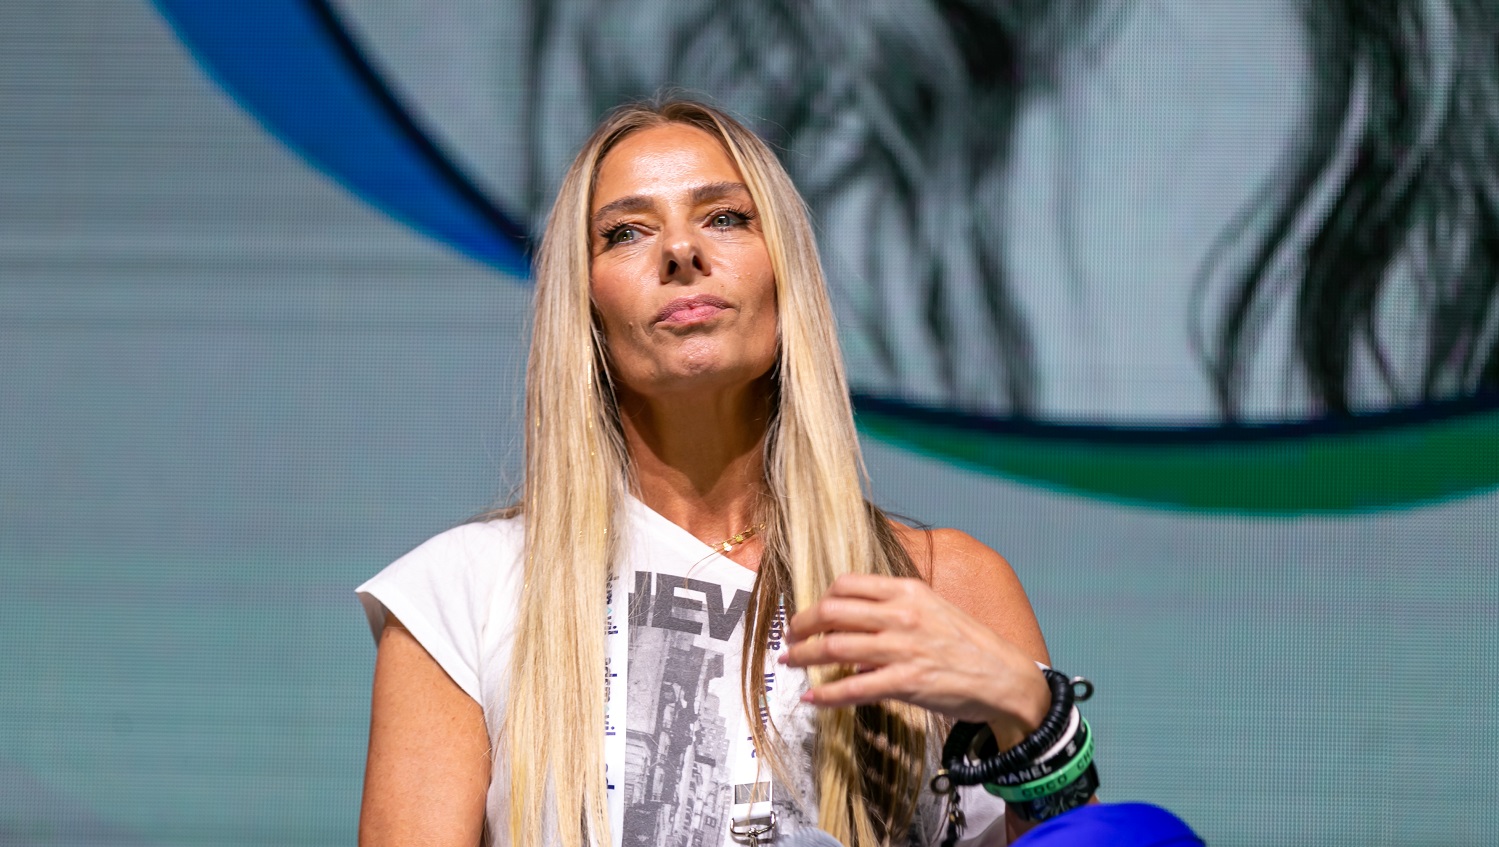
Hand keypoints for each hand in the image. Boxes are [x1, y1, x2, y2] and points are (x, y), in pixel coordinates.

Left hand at [781, 573, 1049, 745]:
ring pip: (835, 648)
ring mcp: (903, 648)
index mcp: (907, 591)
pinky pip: (854, 688)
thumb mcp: (933, 608)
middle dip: (802, 625)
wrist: (1005, 677)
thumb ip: (895, 608)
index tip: (810, 614)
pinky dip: (827, 694)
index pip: (847, 584)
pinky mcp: (906, 682)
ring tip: (791, 662)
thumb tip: (855, 620)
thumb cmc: (968, 645)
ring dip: (804, 656)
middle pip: (832, 612)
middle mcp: (902, 614)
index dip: (819, 599)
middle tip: (790, 637)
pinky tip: (813, 698)